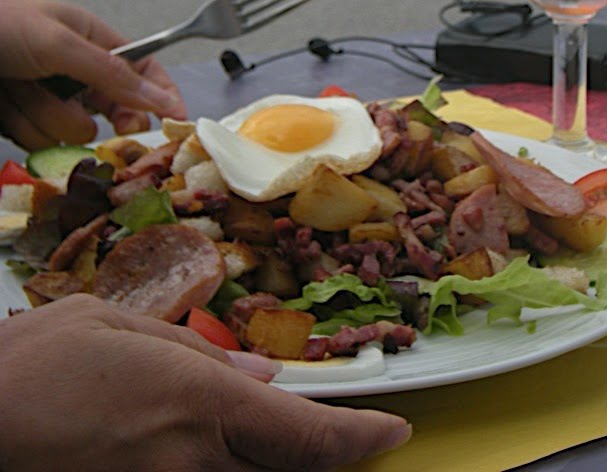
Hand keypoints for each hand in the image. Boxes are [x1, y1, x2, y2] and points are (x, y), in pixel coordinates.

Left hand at [0, 0, 186, 149]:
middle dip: (88, 111)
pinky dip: (20, 125)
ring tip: (16, 89)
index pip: (141, 69)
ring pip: (73, 132)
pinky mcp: (23, 121)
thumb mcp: (60, 42)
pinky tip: (4, 104)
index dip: (161, 94)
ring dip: (43, 115)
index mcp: (91, 39)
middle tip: (79, 108)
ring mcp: (47, 98)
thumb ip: (112, 72)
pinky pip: (41, 142)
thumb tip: (160, 97)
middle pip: (109, 108)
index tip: (175, 121)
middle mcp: (73, 71)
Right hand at [0, 296, 411, 471]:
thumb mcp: (121, 327)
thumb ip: (199, 356)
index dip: (361, 438)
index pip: (309, 436)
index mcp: (198, 404)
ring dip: (269, 462)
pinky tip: (209, 446)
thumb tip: (258, 378)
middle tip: (342, 431)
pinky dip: (222, 468)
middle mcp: (192, 464)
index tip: (392, 432)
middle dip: (323, 455)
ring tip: (266, 431)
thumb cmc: (36, 362)